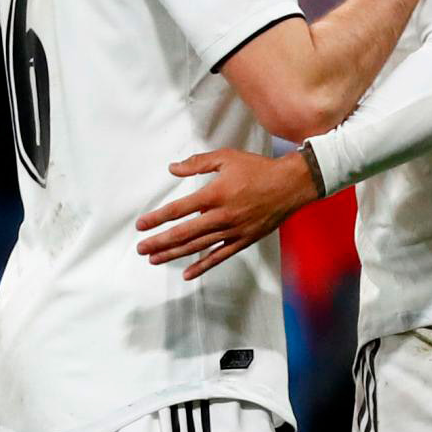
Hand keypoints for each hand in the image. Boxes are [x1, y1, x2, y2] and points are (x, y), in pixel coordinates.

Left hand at [136, 149, 319, 279]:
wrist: (291, 184)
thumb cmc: (258, 169)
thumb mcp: (226, 158)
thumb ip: (197, 163)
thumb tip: (173, 168)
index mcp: (214, 194)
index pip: (178, 209)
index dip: (157, 218)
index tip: (140, 225)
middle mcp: (221, 216)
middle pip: (183, 233)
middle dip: (159, 242)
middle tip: (141, 249)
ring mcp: (233, 231)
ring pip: (198, 246)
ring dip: (174, 254)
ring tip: (155, 259)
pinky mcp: (244, 240)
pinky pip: (220, 256)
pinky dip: (203, 265)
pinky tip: (188, 273)